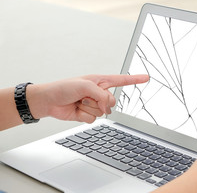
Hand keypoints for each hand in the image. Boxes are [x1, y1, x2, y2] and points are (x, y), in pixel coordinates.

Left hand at [27, 74, 148, 122]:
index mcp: (100, 81)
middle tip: (86, 97)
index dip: (135, 79)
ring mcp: (94, 104)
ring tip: (78, 102)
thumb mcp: (84, 85)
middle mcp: (99, 92)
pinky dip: (84, 115)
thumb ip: (100, 94)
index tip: (147, 78)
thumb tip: (107, 107)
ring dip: (89, 108)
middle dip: (100, 101)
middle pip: (112, 101)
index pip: (122, 80)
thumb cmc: (63, 88)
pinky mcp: (88, 114)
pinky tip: (76, 110)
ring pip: (102, 112)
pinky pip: (94, 119)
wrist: (48, 102)